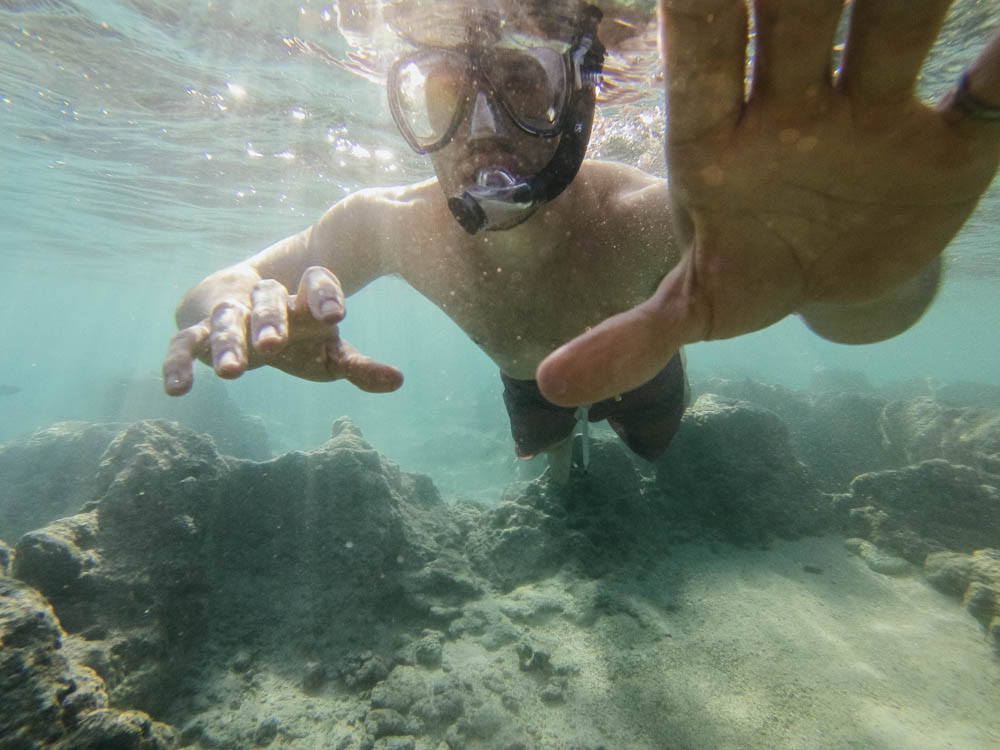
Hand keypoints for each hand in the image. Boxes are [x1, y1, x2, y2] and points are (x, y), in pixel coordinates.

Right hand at [162, 266, 402, 395]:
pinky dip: (177, 364)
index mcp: (302, 298)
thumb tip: (398, 381)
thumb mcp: (328, 352)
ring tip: (232, 372)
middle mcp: (265, 299)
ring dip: (228, 343)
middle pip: (268, 299)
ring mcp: (229, 313)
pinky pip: (182, 344)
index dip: (324, 294)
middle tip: (275, 344)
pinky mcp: (195, 330)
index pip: (317, 281)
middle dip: (271, 320)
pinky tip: (177, 390)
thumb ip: (359, 366)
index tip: (336, 314)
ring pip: (225, 321)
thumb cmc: (297, 334)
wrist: (240, 304)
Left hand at [537, 0, 999, 405]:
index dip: (695, 19)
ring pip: (891, 30)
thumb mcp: (698, 305)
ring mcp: (874, 111)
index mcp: (720, 137)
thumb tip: (549, 385)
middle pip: (794, 22)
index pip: (701, 66)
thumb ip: (631, 339)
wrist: (842, 276)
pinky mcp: (953, 140)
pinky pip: (988, 97)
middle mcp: (794, 104)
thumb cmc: (757, 269)